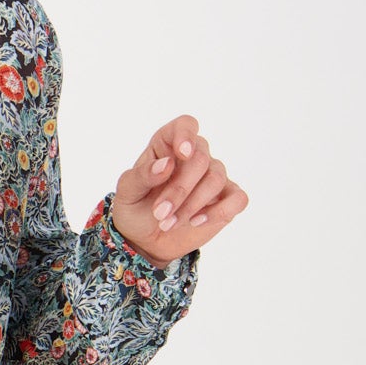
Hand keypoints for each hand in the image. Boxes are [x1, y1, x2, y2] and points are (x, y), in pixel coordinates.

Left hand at [109, 119, 248, 263]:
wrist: (145, 239)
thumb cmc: (136, 207)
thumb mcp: (127, 191)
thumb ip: (142, 175)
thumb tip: (167, 164)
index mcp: (168, 145)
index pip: (186, 126)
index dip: (186, 135)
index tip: (182, 153)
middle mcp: (195, 156)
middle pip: (200, 159)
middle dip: (179, 189)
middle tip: (160, 213)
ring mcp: (213, 176)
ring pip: (216, 179)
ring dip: (192, 205)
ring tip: (169, 223)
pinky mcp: (226, 199)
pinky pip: (238, 199)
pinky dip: (219, 211)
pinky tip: (196, 222)